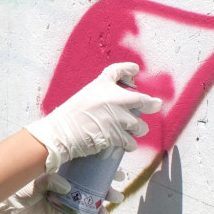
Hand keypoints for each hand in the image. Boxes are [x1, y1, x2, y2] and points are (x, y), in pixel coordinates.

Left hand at [0, 172, 125, 213]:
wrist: (1, 202)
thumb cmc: (16, 184)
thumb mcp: (34, 179)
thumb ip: (49, 181)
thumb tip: (66, 186)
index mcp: (62, 165)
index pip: (88, 164)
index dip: (104, 168)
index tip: (118, 172)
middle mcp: (63, 178)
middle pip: (91, 183)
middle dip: (106, 190)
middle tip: (117, 196)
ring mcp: (60, 195)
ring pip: (84, 200)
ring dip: (97, 207)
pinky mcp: (55, 210)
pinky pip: (72, 213)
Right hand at [25, 62, 161, 173]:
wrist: (59, 133)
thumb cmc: (67, 118)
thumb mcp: (83, 98)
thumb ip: (101, 98)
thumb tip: (118, 105)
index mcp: (100, 85)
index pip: (117, 70)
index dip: (128, 69)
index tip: (135, 69)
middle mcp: (111, 98)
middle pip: (140, 99)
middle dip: (151, 104)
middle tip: (155, 104)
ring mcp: (116, 117)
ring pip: (139, 125)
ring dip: (139, 129)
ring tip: (134, 131)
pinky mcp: (116, 135)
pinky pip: (131, 142)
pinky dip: (130, 144)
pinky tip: (127, 144)